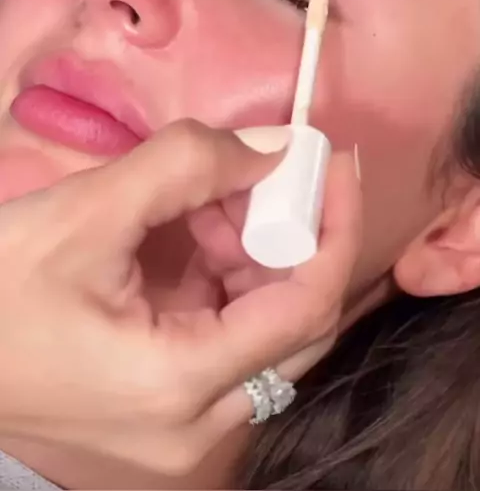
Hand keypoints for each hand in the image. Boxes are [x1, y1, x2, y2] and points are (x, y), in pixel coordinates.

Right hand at [0, 121, 360, 477]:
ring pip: (262, 334)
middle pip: (293, 325)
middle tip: (276, 170)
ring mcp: (183, 430)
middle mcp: (197, 428)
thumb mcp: (86, 210)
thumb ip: (187, 164)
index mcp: (179, 385)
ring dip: (254, 254)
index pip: (305, 308)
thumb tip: (277, 147)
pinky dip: (225, 281)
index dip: (334, 226)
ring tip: (218, 196)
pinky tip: (197, 234)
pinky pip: (226, 342)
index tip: (335, 162)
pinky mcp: (167, 412)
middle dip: (292, 236)